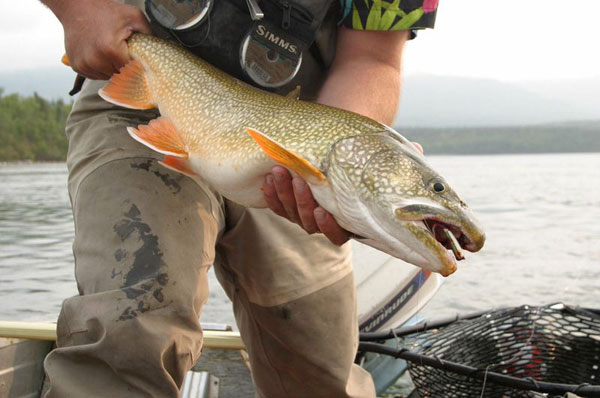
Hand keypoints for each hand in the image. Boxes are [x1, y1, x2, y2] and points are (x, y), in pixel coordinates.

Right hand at [47, 0, 151, 79]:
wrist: (77, 7)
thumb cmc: (107, 11)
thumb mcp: (134, 17)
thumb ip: (149, 34)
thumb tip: (164, 51)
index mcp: (111, 50)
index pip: (132, 72)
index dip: (139, 69)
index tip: (143, 65)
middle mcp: (95, 60)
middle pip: (120, 77)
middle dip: (127, 70)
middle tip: (127, 56)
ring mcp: (84, 64)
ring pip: (108, 78)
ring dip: (113, 70)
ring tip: (113, 54)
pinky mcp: (77, 66)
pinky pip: (95, 75)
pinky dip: (101, 69)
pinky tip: (102, 56)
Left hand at [262, 143, 423, 245]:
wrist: (339, 146)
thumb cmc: (363, 156)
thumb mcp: (381, 156)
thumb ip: (399, 157)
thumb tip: (419, 147)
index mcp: (350, 218)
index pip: (340, 234)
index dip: (330, 226)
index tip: (326, 210)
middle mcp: (327, 220)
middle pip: (310, 224)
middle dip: (303, 203)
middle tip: (299, 180)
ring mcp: (306, 212)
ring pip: (291, 214)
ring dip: (284, 195)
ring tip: (280, 171)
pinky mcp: (288, 203)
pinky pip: (277, 206)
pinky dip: (271, 194)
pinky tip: (268, 180)